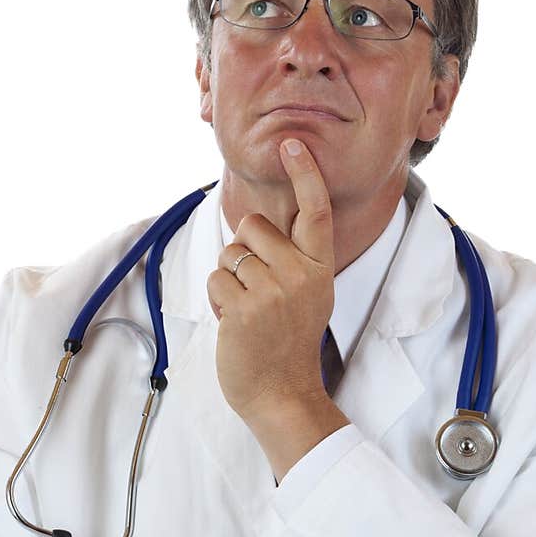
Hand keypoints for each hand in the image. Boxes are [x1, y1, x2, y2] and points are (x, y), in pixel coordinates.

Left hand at [206, 138, 334, 424]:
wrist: (282, 393)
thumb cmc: (288, 342)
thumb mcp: (308, 294)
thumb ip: (293, 258)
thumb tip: (256, 225)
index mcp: (320, 268)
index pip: (316, 211)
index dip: (305, 174)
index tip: (291, 143)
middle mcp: (301, 275)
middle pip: (253, 225)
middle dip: (243, 249)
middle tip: (256, 288)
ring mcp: (273, 292)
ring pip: (229, 253)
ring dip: (228, 278)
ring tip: (247, 309)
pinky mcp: (244, 309)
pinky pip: (215, 279)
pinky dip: (217, 299)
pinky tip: (235, 322)